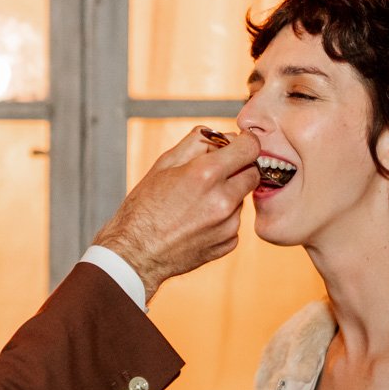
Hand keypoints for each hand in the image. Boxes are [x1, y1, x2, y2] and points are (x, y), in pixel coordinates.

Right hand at [92, 128, 260, 300]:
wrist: (135, 254)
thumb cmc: (143, 208)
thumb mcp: (163, 164)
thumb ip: (196, 143)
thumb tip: (221, 136)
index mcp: (206, 174)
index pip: (250, 147)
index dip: (245, 143)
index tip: (237, 146)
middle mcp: (223, 199)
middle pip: (253, 173)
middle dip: (239, 169)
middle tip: (215, 175)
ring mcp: (228, 224)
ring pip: (242, 199)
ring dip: (228, 195)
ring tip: (196, 204)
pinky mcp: (228, 243)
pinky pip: (235, 222)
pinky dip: (222, 219)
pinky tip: (197, 222)